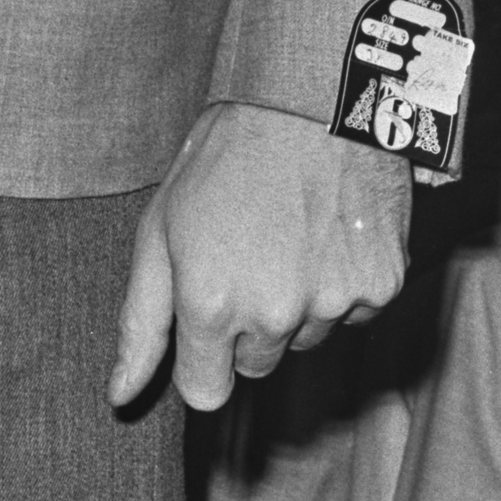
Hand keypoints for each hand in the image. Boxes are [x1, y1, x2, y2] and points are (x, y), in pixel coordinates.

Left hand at [110, 100, 408, 414]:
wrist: (308, 105)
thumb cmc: (221, 162)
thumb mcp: (159, 232)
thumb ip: (142, 323)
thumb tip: (119, 395)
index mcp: (209, 304)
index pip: (206, 392)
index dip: (202, 361)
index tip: (204, 327)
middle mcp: (273, 315)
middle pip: (256, 365)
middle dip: (245, 327)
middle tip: (245, 257)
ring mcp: (332, 303)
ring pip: (306, 338)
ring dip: (296, 305)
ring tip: (287, 236)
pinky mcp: (382, 286)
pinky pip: (354, 313)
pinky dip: (341, 285)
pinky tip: (327, 234)